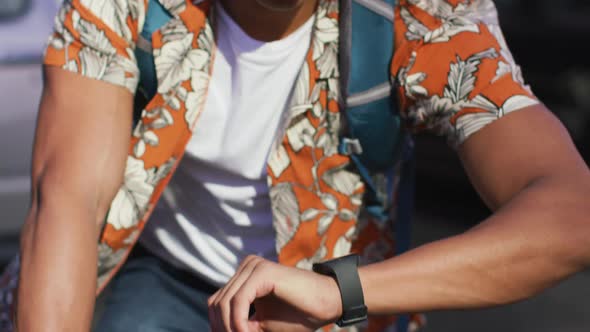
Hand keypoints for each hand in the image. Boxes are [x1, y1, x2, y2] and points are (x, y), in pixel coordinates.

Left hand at [207, 256, 341, 331]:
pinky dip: (238, 321)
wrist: (329, 303)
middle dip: (222, 328)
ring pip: (224, 303)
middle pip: (216, 303)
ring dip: (230, 327)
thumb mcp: (262, 325)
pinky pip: (238, 301)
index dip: (218, 326)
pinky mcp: (262, 272)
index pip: (217, 302)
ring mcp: (254, 266)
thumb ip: (240, 325)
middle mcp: (246, 267)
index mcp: (244, 277)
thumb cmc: (299, 315)